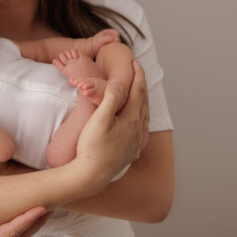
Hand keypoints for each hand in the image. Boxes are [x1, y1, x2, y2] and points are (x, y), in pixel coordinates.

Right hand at [74, 60, 149, 189]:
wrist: (91, 175)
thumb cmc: (92, 147)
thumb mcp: (99, 119)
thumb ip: (111, 98)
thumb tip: (119, 81)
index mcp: (132, 119)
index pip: (138, 91)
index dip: (137, 74)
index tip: (134, 61)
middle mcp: (138, 130)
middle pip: (143, 101)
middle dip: (141, 84)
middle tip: (137, 71)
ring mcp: (136, 142)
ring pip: (144, 116)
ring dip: (142, 100)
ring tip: (138, 91)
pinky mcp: (131, 152)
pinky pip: (142, 130)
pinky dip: (141, 118)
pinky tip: (138, 122)